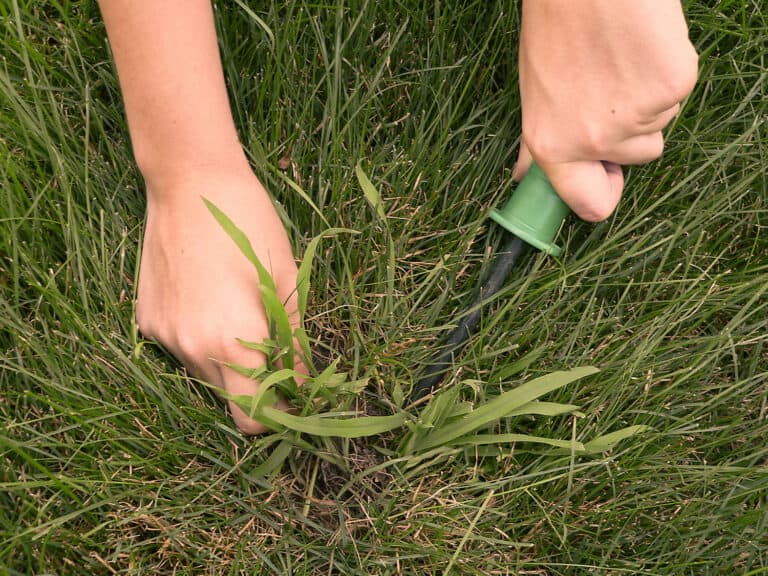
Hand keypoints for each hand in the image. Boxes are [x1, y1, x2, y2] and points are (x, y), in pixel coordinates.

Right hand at [136, 164, 302, 433]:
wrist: (188, 181)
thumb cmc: (250, 224)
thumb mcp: (286, 281)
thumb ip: (295, 341)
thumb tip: (306, 382)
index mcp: (232, 343)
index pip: (253, 419)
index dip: (279, 415)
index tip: (296, 397)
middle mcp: (191, 349)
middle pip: (229, 399)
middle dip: (257, 386)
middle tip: (277, 352)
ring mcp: (164, 336)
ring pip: (204, 374)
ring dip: (229, 361)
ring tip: (241, 314)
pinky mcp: (146, 320)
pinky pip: (182, 347)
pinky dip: (201, 339)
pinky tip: (209, 299)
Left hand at [513, 0, 697, 220]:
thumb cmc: (556, 26)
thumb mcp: (534, 91)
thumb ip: (536, 141)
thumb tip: (524, 174)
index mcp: (553, 146)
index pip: (591, 205)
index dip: (603, 192)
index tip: (606, 174)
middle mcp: (594, 140)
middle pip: (639, 157)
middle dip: (630, 130)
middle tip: (610, 86)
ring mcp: (637, 117)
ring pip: (660, 122)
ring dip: (647, 98)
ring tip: (621, 57)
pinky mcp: (672, 86)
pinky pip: (678, 92)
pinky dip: (667, 70)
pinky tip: (641, 45)